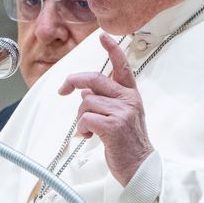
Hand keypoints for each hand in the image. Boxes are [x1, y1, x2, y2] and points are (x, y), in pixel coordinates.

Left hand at [58, 32, 153, 185]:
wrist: (140, 166)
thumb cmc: (128, 143)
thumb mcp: (122, 116)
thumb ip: (106, 101)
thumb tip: (85, 93)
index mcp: (131, 95)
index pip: (122, 66)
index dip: (112, 49)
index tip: (103, 36)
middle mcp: (128, 100)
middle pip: (94, 79)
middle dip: (74, 81)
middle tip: (63, 90)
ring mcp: (121, 112)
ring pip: (85, 102)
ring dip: (81, 117)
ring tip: (90, 129)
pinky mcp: (113, 126)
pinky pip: (85, 118)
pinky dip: (82, 128)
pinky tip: (90, 136)